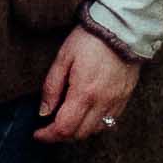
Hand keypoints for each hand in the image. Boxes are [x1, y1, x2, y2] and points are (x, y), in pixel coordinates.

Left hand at [33, 22, 141, 148]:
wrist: (123, 27)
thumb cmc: (90, 39)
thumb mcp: (64, 57)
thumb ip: (52, 86)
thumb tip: (43, 112)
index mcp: (84, 93)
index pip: (63, 128)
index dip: (48, 135)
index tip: (37, 133)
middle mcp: (102, 103)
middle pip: (79, 134)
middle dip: (61, 135)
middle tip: (49, 128)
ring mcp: (115, 102)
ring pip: (95, 131)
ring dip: (78, 131)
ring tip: (68, 121)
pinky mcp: (125, 98)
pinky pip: (109, 122)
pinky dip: (95, 124)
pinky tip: (87, 114)